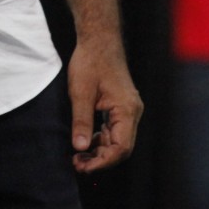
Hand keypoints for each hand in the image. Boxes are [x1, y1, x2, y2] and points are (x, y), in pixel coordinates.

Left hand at [67, 31, 141, 172]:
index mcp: (127, 110)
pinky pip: (114, 130)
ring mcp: (128, 110)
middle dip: (100, 159)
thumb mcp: (80, 92)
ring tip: (77, 157)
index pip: (121, 147)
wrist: (98, 40)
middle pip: (121, 147)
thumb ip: (81, 121)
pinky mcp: (120, 107)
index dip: (103, 162)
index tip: (83, 168)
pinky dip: (101, 139)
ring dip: (99, 151)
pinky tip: (85, 142)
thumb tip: (79, 148)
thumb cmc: (90, 62)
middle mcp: (132, 113)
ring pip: (117, 140)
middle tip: (77, 165)